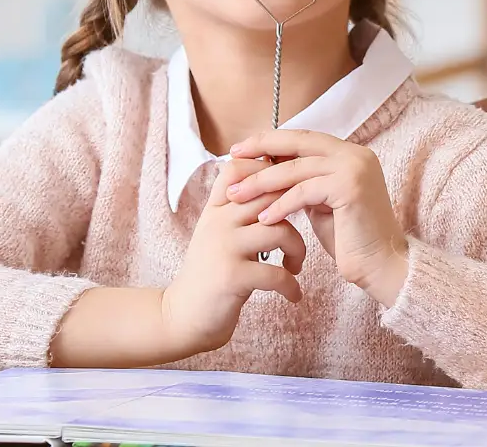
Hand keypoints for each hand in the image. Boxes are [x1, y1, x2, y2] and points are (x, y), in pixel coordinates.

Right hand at [160, 157, 307, 355]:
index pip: (238, 168)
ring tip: (295, 265)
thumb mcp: (219, 233)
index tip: (289, 188)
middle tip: (303, 230)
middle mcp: (217, 222)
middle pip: (269, 195)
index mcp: (215, 209)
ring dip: (298, 250)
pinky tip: (293, 294)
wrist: (183, 317)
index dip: (268, 169)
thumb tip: (277, 183)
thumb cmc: (211, 273)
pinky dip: (291, 285)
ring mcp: (224, 248)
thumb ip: (240, 210)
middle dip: (296, 212)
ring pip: (280, 231)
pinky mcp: (231, 277)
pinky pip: (276, 273)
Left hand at [227, 130, 408, 306]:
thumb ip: (305, 182)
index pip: (304, 139)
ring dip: (262, 182)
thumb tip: (270, 169)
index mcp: (350, 154)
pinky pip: (304, 192)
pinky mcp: (350, 187)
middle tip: (232, 158)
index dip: (271, 141)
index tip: (242, 149)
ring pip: (297, 169)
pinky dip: (280, 205)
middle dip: (262, 149)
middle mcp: (356, 155)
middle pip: (299, 143)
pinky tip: (263, 218)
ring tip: (236, 195)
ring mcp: (355, 168)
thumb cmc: (350, 240)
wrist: (381, 266)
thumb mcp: (322, 203)